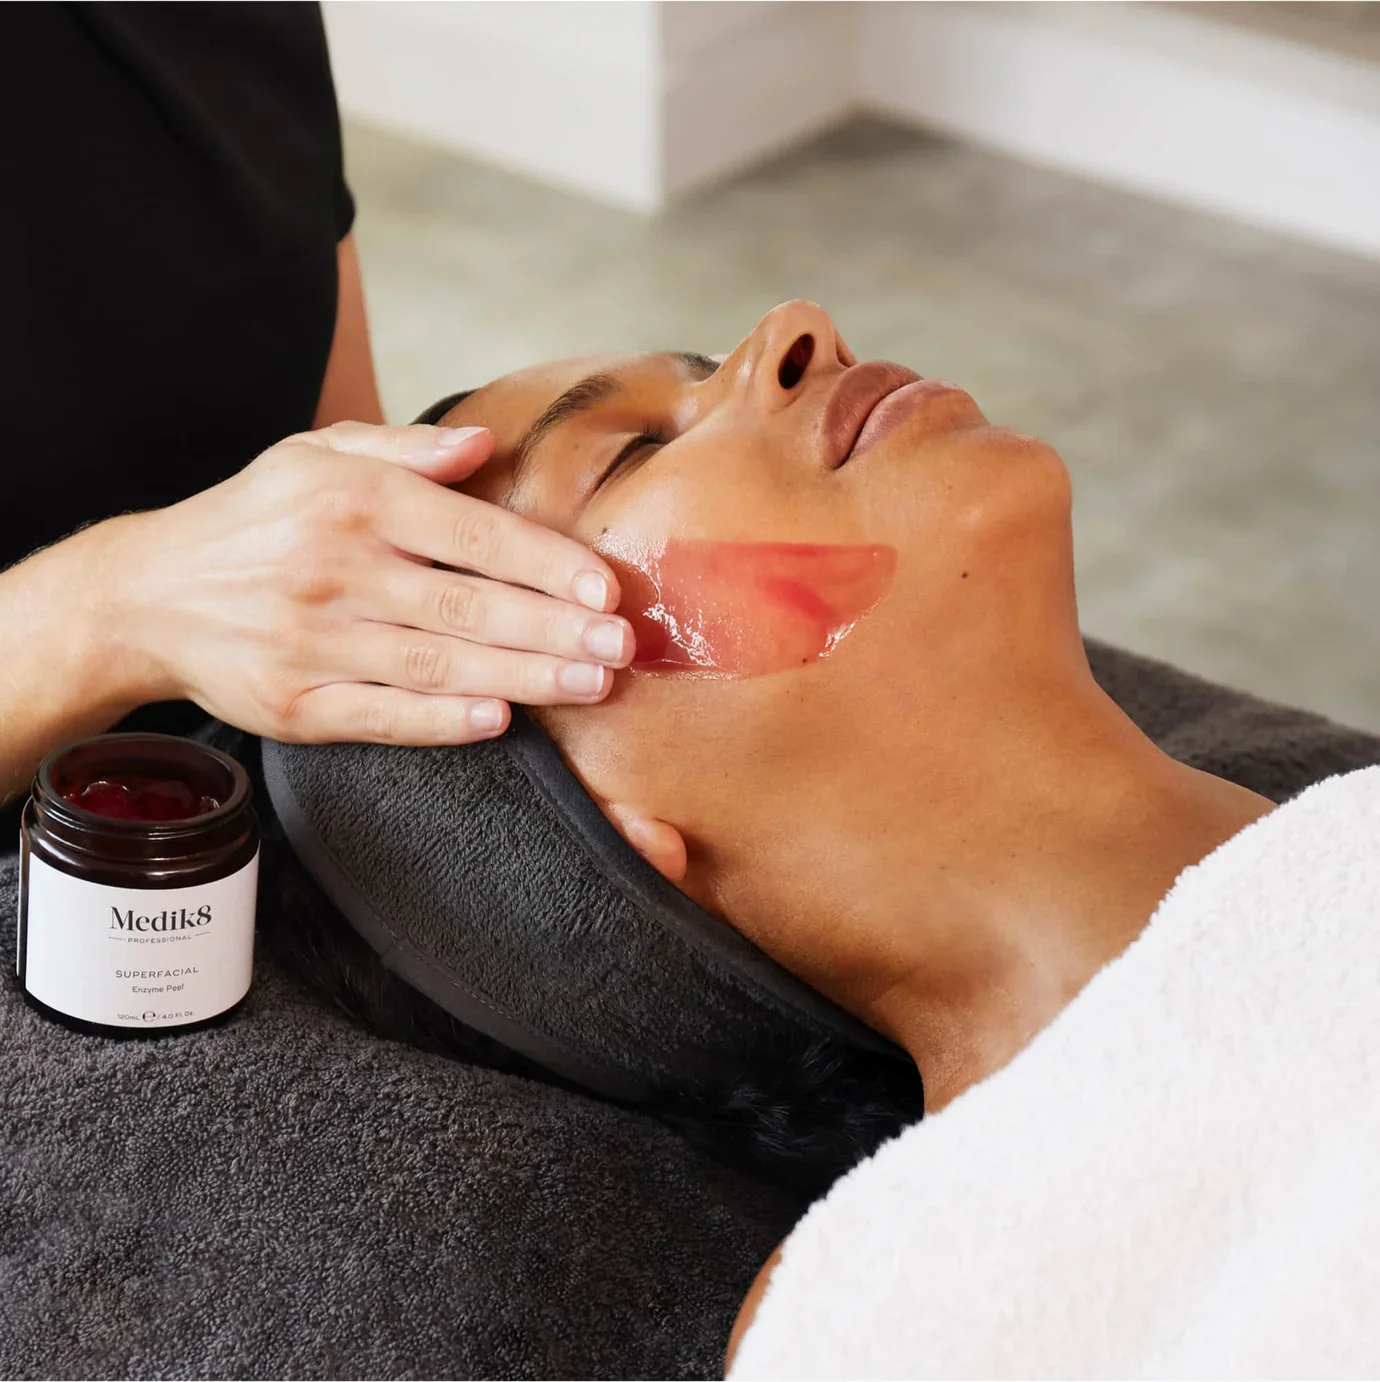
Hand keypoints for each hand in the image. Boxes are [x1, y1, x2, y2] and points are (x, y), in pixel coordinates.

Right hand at [102, 422, 633, 743]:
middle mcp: (335, 569)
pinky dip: (441, 722)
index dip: (546, 564)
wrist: (145, 593)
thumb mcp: (314, 456)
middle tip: (622, 648)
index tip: (605, 589)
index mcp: (353, 500)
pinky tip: (497, 721)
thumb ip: (404, 449)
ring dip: (522, 677)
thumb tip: (483, 444)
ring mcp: (313, 641)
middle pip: (468, 604)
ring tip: (590, 684)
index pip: (472, 533)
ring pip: (438, 663)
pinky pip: (380, 715)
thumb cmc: (254, 520)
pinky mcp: (292, 703)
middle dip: (555, 629)